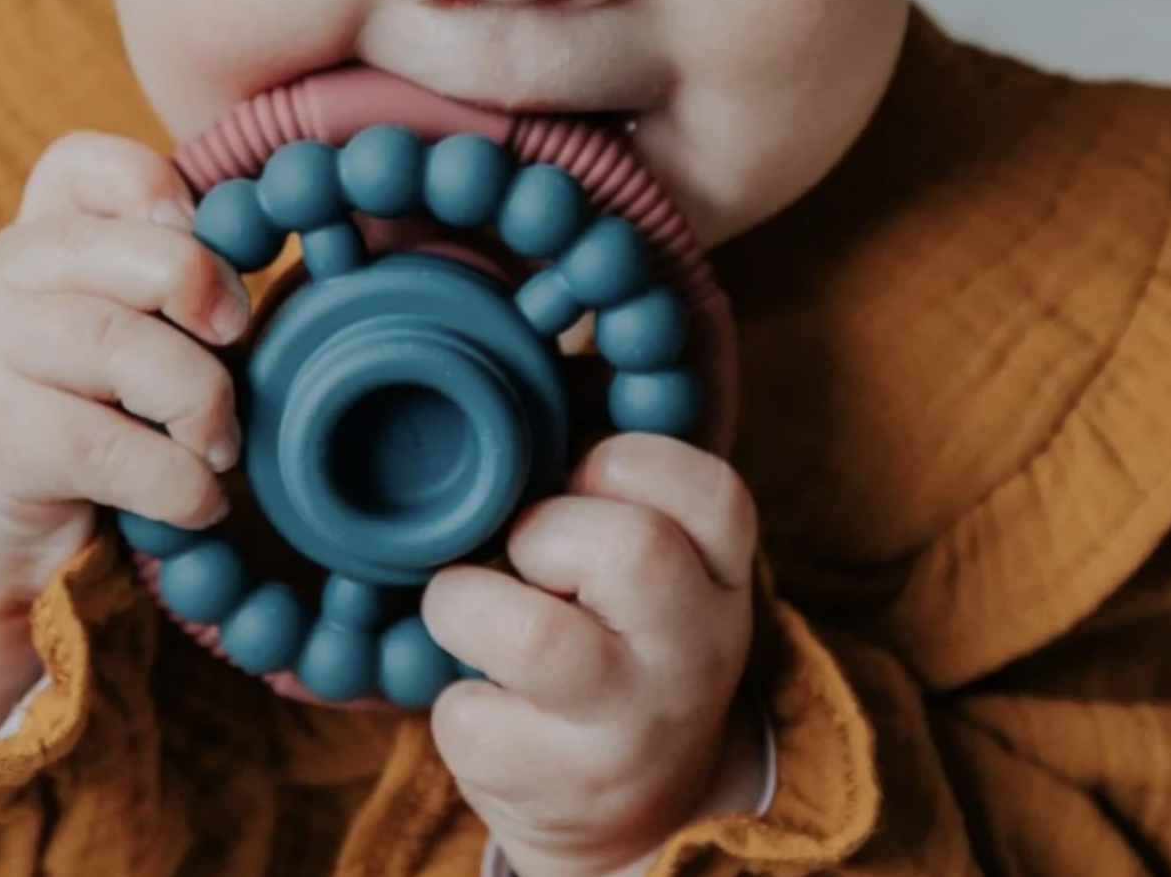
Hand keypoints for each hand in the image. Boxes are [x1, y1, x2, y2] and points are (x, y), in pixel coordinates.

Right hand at [0, 132, 253, 734]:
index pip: (81, 164)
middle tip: (236, 346)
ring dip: (202, 404)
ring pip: (123, 348)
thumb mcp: (108, 339)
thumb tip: (260, 266)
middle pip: (131, 252)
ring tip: (219, 446)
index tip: (197, 232)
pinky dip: (176, 482)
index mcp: (37, 240)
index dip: (153, 184)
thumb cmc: (70, 423)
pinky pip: (107, 447)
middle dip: (208, 296)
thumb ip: (159, 290)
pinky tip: (196, 502)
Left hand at [422, 433, 762, 876]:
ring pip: (533, 638)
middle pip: (632, 549)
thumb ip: (604, 470)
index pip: (714, 493)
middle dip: (541, 529)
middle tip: (522, 551)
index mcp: (722, 574)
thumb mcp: (649, 554)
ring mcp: (633, 729)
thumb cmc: (612, 628)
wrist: (631, 807)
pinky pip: (468, 715)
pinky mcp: (562, 792)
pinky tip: (484, 697)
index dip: (628, 462)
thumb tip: (535, 362)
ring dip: (466, 603)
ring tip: (472, 610)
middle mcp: (696, 653)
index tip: (579, 476)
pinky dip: (448, 693)